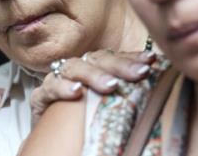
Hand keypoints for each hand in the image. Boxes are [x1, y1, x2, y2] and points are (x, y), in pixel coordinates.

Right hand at [29, 50, 154, 124]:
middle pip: (96, 59)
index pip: (114, 57)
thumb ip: (125, 96)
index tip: (151, 60)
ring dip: (93, 75)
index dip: (132, 57)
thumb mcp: (106, 106)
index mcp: (93, 69)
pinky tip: (76, 93)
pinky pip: (48, 89)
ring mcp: (56, 82)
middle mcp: (75, 70)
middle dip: (119, 65)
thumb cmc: (83, 120)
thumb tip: (158, 91)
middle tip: (140, 73)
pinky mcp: (40, 98)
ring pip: (73, 68)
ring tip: (111, 85)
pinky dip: (61, 88)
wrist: (54, 140)